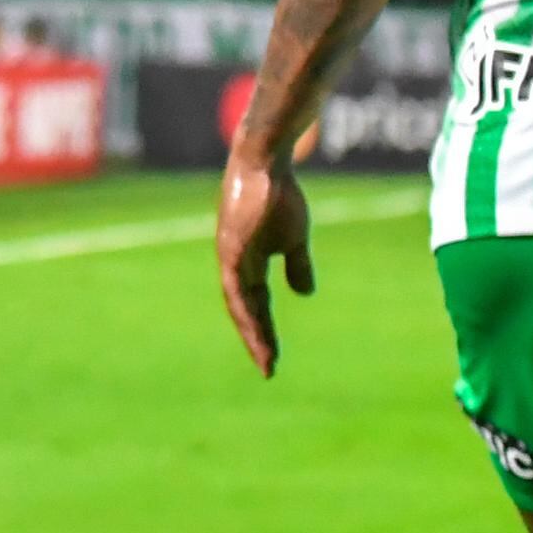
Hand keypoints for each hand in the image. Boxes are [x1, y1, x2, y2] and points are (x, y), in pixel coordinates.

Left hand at [215, 154, 314, 376]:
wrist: (267, 164)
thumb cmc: (279, 195)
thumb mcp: (294, 237)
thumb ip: (296, 265)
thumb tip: (303, 293)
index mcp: (244, 261)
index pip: (252, 302)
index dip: (262, 328)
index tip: (273, 355)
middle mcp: (232, 262)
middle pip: (242, 309)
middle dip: (256, 339)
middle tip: (268, 368)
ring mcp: (229, 255)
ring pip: (239, 303)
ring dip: (252, 332)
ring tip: (266, 358)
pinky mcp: (232, 247)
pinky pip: (239, 286)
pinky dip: (247, 309)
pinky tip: (255, 327)